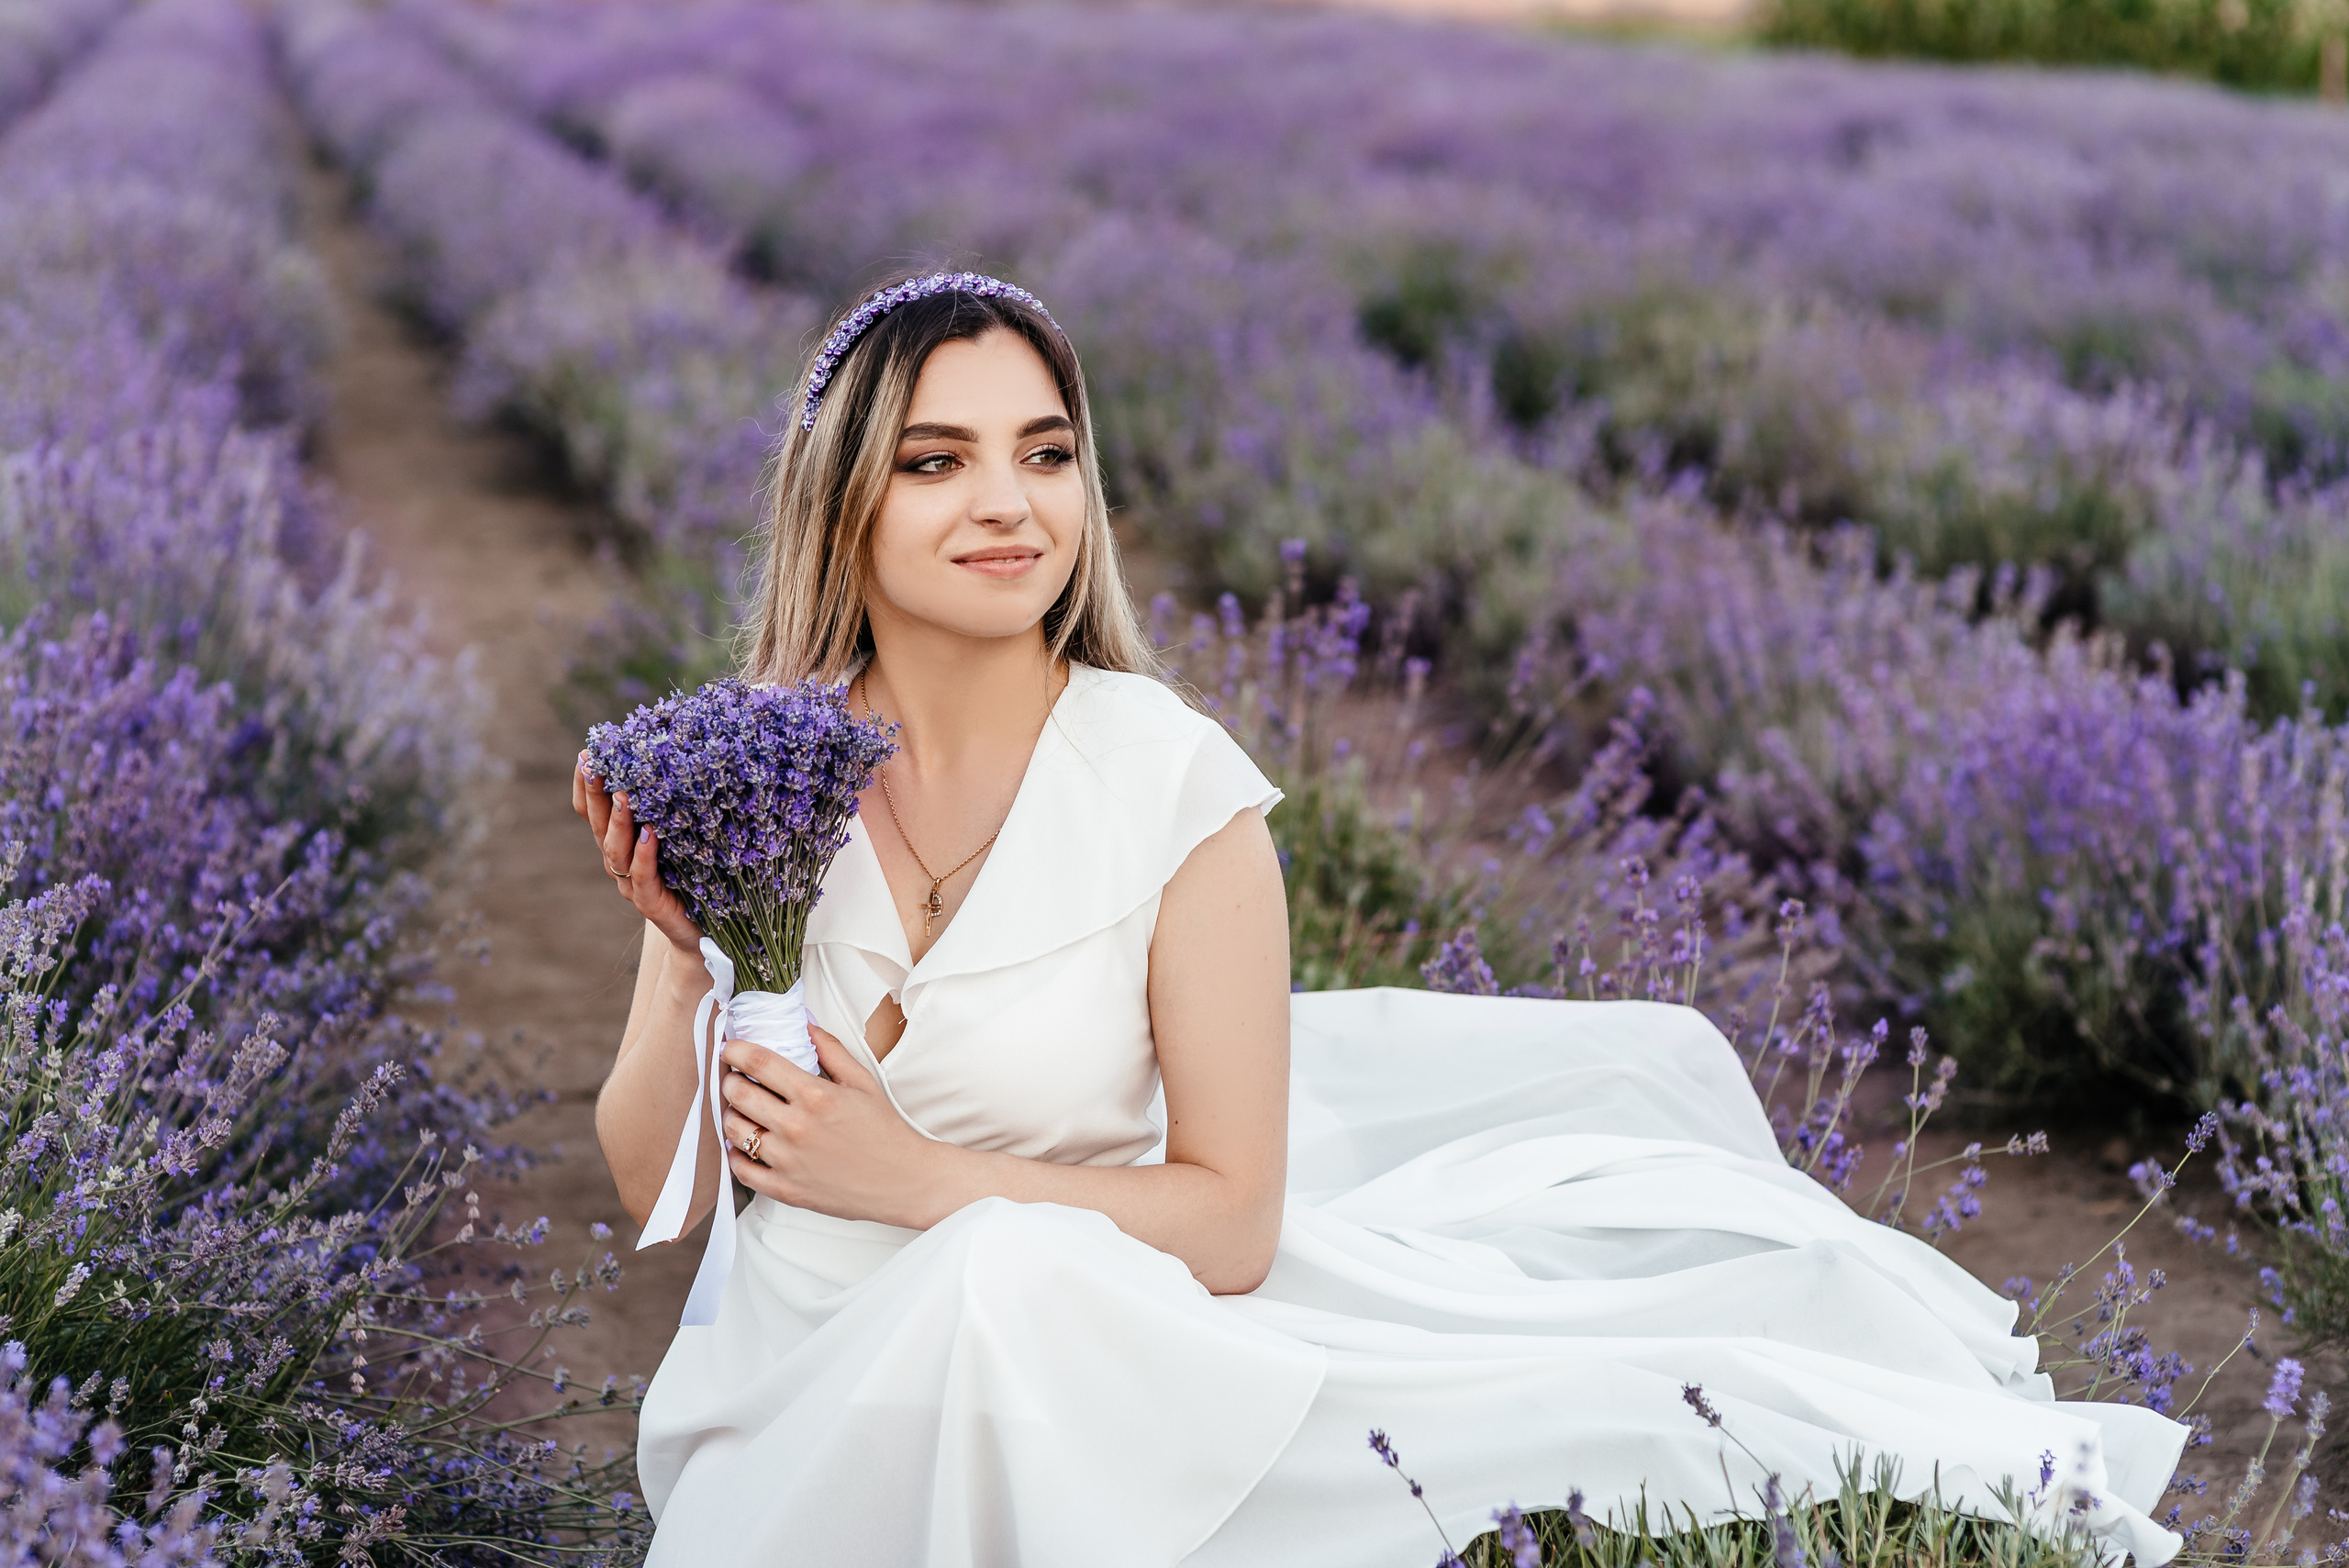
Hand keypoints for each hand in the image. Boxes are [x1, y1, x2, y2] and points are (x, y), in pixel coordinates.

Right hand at [573, 752, 700, 952]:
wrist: (705, 931)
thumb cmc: (695, 875)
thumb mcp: (682, 834)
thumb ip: (672, 807)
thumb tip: (679, 760)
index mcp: (621, 840)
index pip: (593, 810)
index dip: (586, 784)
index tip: (587, 753)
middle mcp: (619, 860)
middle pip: (598, 824)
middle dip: (595, 794)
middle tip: (594, 765)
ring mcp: (631, 883)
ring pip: (616, 850)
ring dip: (618, 822)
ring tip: (623, 796)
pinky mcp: (651, 903)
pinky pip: (642, 877)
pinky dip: (644, 855)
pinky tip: (650, 835)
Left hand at [717, 1025, 948, 1227]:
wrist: (903, 1181)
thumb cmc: (884, 1131)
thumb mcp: (863, 1082)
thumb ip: (830, 1049)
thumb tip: (804, 1024)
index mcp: (816, 1095)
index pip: (759, 1062)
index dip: (736, 1050)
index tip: (730, 1047)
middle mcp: (796, 1127)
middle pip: (738, 1093)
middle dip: (730, 1079)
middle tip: (735, 1078)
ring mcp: (787, 1160)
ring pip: (734, 1129)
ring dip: (731, 1114)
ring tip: (742, 1110)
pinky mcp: (785, 1189)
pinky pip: (741, 1169)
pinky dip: (736, 1154)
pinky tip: (746, 1144)